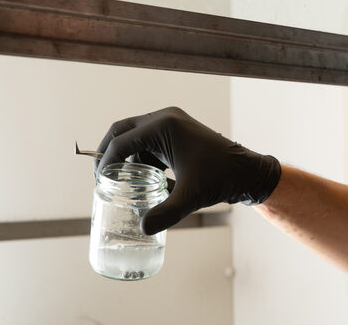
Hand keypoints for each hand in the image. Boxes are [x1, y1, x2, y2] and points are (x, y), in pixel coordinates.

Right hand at [95, 106, 281, 234]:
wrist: (248, 172)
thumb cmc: (222, 178)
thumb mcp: (191, 197)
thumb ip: (166, 213)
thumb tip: (143, 228)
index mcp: (164, 125)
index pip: (121, 141)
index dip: (105, 162)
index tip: (100, 183)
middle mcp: (166, 118)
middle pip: (122, 131)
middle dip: (109, 153)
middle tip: (102, 179)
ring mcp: (173, 123)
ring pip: (136, 137)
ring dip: (127, 157)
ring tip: (122, 183)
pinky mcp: (179, 132)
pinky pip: (150, 142)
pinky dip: (143, 158)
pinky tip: (146, 181)